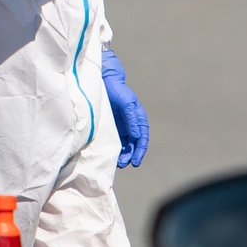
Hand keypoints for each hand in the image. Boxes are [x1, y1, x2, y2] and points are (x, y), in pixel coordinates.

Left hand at [100, 49, 150, 167]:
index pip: (142, 137)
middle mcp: (132, 124)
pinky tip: (111, 156)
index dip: (140, 150)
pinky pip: (116, 140)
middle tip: (125, 164)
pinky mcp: (112, 126)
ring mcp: (122, 126)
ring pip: (125, 145)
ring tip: (118, 164)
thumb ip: (131, 119)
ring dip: (123, 155)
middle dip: (131, 155)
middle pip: (134, 144)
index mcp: (138, 118)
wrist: (104, 81)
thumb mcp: (126, 103)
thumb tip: (137, 136)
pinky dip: (115, 149)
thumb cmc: (116, 90)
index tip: (136, 161)